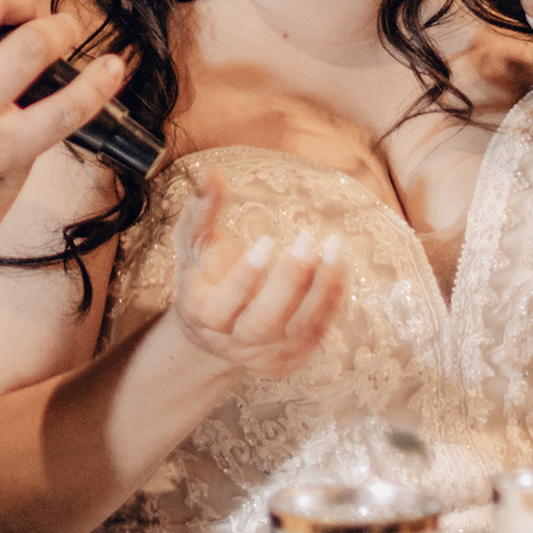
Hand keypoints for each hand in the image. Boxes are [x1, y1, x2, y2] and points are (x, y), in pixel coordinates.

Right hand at [161, 173, 345, 378]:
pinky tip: (338, 269)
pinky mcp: (289, 358)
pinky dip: (332, 302)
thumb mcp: (194, 245)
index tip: (268, 239)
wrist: (211, 332)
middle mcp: (234, 341)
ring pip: (298, 329)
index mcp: (204, 313)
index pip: (226, 302)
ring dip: (321, 290)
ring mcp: (264, 354)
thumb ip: (200, 211)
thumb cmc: (203, 278)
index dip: (248, 275)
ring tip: (334, 249)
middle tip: (307, 239)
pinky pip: (317, 334)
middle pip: (264, 322)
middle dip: (290, 281)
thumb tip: (211, 173)